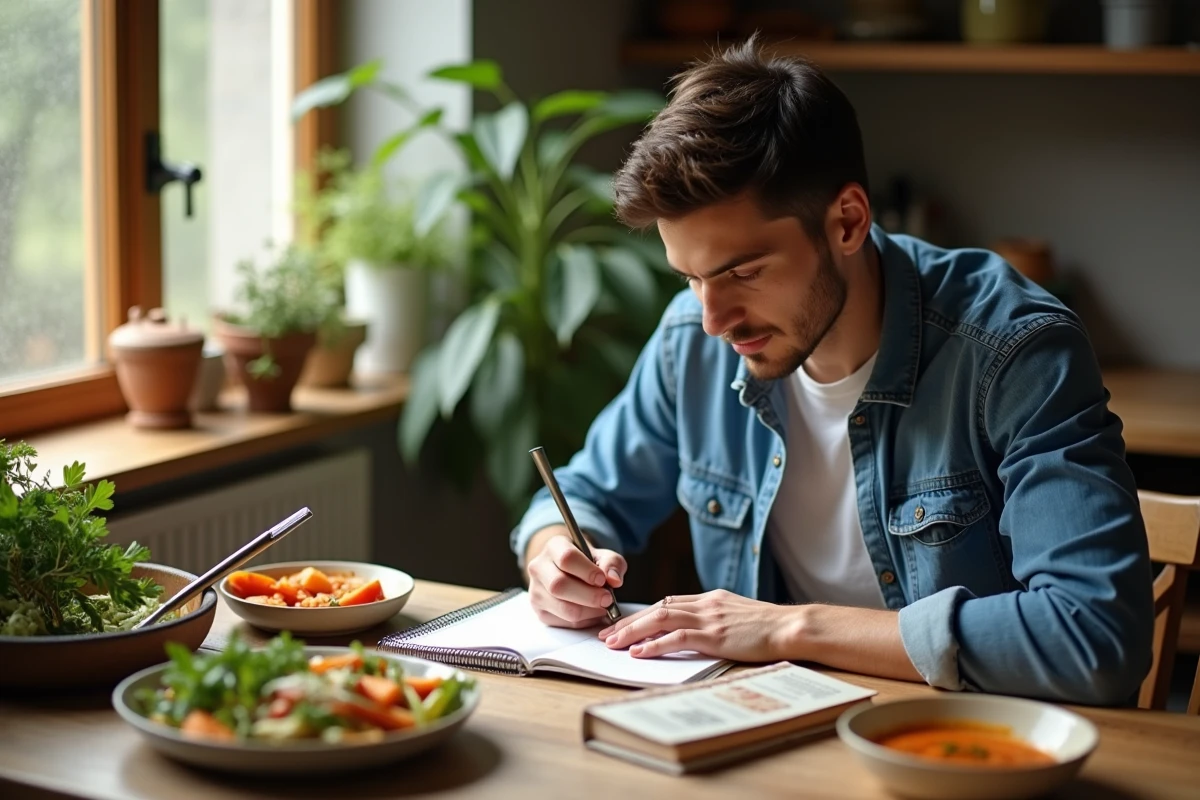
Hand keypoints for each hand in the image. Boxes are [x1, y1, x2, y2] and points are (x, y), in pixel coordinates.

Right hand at [526, 527, 626, 628]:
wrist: (569, 573)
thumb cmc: (587, 563)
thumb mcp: (602, 556)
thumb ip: (612, 563)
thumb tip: (614, 580)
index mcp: (554, 547)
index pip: (567, 558)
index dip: (587, 571)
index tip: (602, 580)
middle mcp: (539, 568)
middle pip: (559, 585)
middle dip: (588, 596)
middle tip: (608, 600)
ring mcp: (535, 591)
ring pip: (562, 607)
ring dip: (588, 611)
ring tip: (603, 607)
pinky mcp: (540, 611)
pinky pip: (564, 622)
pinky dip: (584, 621)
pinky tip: (592, 613)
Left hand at [598, 589, 793, 661]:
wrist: (790, 627)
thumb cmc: (769, 627)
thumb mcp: (737, 616)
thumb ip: (714, 619)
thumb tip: (692, 631)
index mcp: (710, 599)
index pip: (667, 603)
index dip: (642, 614)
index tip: (623, 624)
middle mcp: (705, 604)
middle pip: (657, 608)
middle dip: (628, 622)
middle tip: (606, 634)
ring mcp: (709, 618)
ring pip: (661, 619)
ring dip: (633, 632)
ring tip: (614, 643)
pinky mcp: (715, 635)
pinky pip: (678, 637)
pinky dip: (655, 644)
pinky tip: (640, 652)